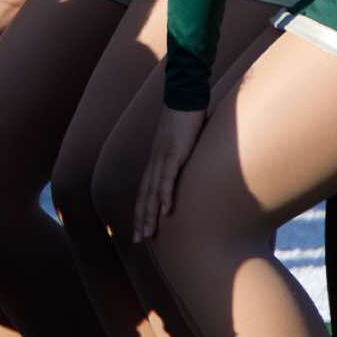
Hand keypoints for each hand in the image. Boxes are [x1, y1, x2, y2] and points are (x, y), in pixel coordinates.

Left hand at [134, 107, 207, 242]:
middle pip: (144, 195)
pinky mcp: (174, 152)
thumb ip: (187, 156)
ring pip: (152, 191)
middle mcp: (155, 161)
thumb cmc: (187, 117)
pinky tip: (165, 211)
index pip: (145, 190)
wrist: (185, 95)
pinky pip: (168, 177)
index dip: (142, 210)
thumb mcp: (185, 143)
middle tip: (139, 241)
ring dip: (150, 214)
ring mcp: (163, 157)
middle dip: (141, 219)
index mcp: (157, 160)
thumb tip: (197, 165)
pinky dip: (164, 195)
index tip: (141, 228)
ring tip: (147, 233)